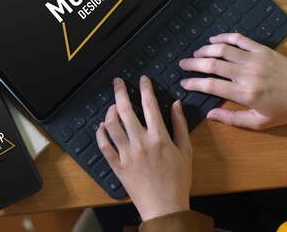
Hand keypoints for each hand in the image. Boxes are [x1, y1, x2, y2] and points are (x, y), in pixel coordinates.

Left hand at [96, 76, 192, 220]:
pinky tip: (102, 127)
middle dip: (120, 92)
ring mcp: (126, 154)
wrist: (164, 206)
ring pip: (111, 125)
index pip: (149, 104)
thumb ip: (180, 125)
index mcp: (159, 137)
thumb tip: (176, 104)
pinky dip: (100, 133)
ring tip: (112, 106)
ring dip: (109, 111)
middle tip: (117, 82)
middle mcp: (140, 142)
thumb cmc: (178, 180)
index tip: (142, 80)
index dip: (145, 88)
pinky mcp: (117, 165)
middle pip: (125, 110)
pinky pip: (103, 145)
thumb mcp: (186, 151)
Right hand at [178, 33, 286, 129]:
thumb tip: (210, 115)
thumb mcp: (259, 122)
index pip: (211, 86)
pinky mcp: (262, 49)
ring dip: (205, 49)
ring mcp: (254, 59)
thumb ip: (233, 119)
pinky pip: (239, 39)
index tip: (183, 83)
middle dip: (193, 64)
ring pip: (223, 49)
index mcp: (245, 94)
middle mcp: (246, 74)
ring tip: (195, 53)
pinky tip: (214, 39)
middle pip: (212, 65)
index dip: (194, 83)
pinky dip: (224, 37)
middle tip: (182, 64)